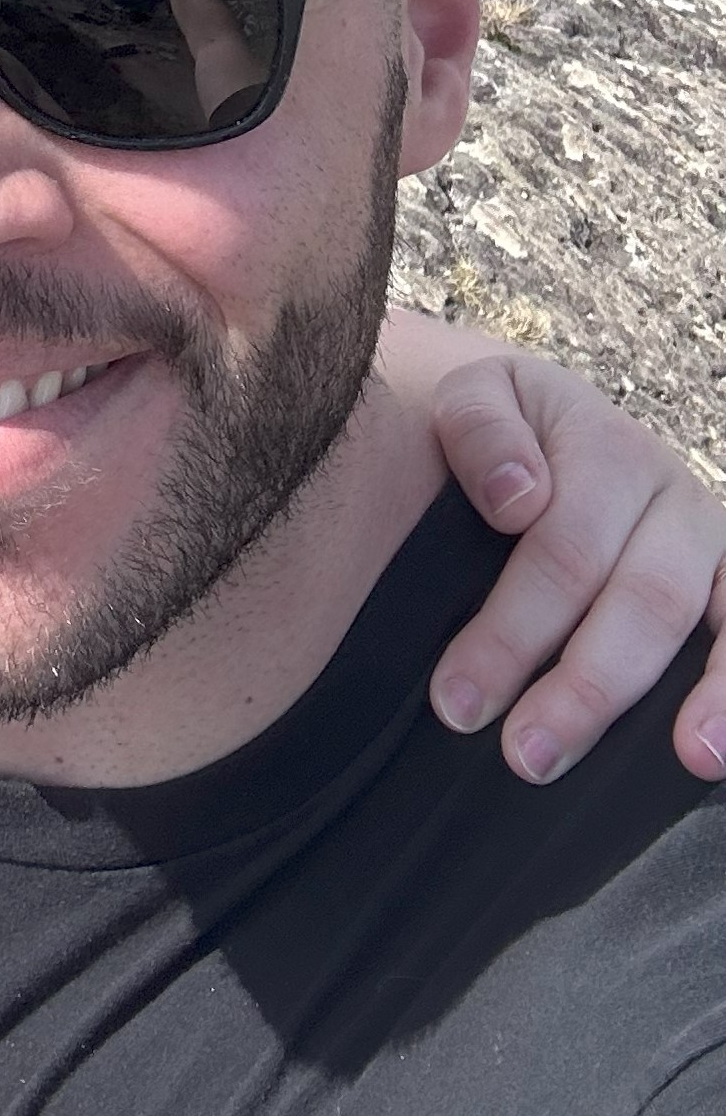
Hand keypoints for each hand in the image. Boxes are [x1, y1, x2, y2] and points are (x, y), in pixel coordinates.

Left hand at [427, 349, 725, 783]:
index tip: (456, 701)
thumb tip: (517, 500)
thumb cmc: (500, 433)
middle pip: (642, 598)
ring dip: (708, 697)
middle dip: (584, 687)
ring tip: (688, 759)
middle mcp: (674, 497)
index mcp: (605, 448)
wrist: (547, 424)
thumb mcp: (475, 397)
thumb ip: (479, 429)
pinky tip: (720, 745)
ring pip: (718, 619)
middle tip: (527, 758)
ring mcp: (714, 544)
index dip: (510, 631)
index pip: (563, 548)